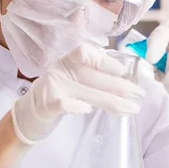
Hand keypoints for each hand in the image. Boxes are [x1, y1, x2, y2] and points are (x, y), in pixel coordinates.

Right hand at [12, 43, 144, 143]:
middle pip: (92, 76)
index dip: (105, 60)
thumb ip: (92, 75)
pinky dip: (76, 106)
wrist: (30, 115)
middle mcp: (59, 70)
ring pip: (85, 92)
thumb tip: (125, 78)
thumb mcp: (73, 79)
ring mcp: (52, 87)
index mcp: (68, 61)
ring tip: (131, 109)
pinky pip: (63, 103)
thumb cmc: (58, 95)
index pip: (85, 52)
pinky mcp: (46, 105)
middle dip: (119, 86)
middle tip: (139, 95)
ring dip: (111, 101)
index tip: (124, 72)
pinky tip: (88, 110)